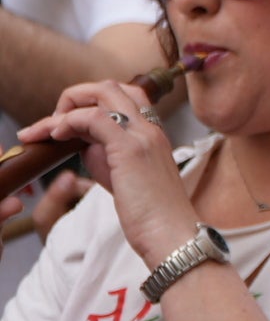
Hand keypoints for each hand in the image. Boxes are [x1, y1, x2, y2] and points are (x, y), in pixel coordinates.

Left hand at [22, 80, 193, 267]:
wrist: (171, 233)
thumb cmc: (149, 213)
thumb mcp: (124, 175)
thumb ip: (105, 153)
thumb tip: (81, 141)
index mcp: (152, 133)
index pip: (123, 96)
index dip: (90, 104)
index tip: (68, 127)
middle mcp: (150, 127)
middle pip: (111, 87)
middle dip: (75, 97)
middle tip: (55, 122)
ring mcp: (142, 134)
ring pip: (103, 93)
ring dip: (66, 107)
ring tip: (47, 130)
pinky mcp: (129, 147)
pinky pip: (93, 117)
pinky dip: (68, 121)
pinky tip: (56, 137)